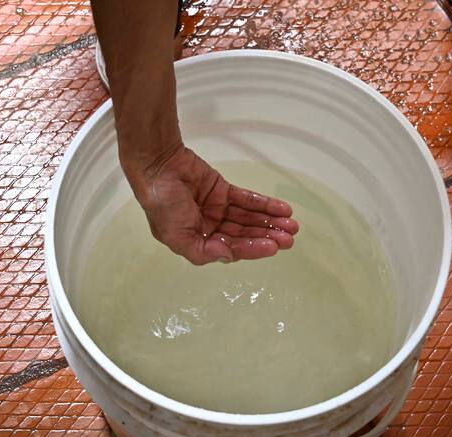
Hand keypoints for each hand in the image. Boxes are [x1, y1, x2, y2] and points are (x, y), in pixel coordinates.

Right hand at [126, 145, 298, 264]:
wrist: (159, 165)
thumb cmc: (163, 204)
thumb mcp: (176, 236)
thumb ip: (202, 251)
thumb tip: (228, 257)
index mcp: (198, 242)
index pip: (231, 248)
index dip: (253, 248)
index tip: (273, 247)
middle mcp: (210, 228)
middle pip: (245, 235)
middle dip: (267, 236)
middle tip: (289, 239)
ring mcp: (218, 209)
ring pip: (249, 219)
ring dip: (270, 222)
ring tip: (291, 225)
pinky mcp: (224, 191)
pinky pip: (248, 200)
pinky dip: (265, 205)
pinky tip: (282, 209)